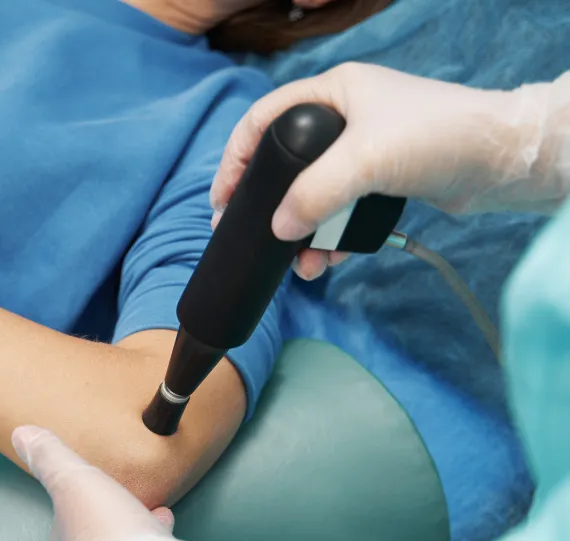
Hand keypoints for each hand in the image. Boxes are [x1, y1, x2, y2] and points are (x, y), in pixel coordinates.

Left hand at [11, 426, 216, 540]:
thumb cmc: (107, 530)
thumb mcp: (74, 481)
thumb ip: (51, 458)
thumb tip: (19, 434)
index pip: (66, 517)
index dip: (78, 498)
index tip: (90, 485)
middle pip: (98, 535)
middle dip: (109, 517)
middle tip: (123, 500)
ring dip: (136, 530)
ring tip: (154, 513)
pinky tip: (169, 533)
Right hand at [211, 64, 569, 280]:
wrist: (505, 161)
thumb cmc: (436, 138)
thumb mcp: (364, 161)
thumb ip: (313, 194)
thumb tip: (277, 229)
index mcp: (333, 91)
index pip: (263, 121)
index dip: (235, 160)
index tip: (221, 201)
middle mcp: (345, 118)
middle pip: (285, 165)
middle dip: (270, 208)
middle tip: (251, 237)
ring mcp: (365, 151)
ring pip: (314, 195)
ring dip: (304, 233)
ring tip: (300, 264)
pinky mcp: (383, 180)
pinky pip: (341, 211)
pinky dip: (332, 237)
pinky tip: (328, 260)